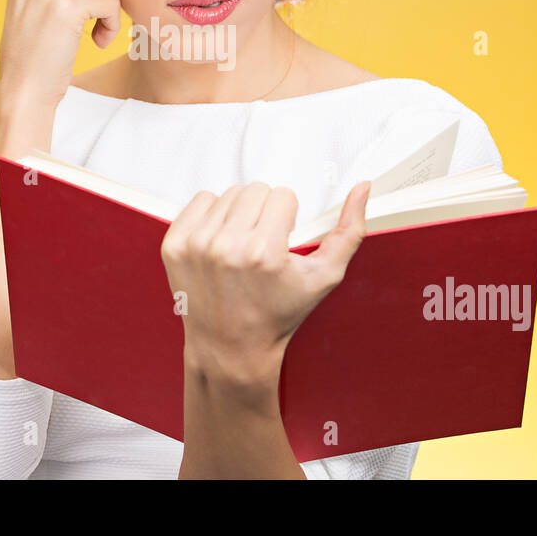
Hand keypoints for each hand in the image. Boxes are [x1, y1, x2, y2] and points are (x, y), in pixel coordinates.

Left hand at [160, 180, 371, 389]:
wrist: (230, 349)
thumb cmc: (279, 314)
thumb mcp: (324, 277)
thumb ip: (349, 231)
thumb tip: (363, 187)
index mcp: (264, 252)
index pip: (283, 195)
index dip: (288, 219)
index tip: (281, 245)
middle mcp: (225, 246)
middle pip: (255, 190)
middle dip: (264, 213)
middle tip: (262, 245)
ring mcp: (195, 245)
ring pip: (228, 194)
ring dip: (239, 214)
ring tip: (241, 247)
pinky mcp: (173, 245)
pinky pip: (200, 201)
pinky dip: (212, 216)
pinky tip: (220, 245)